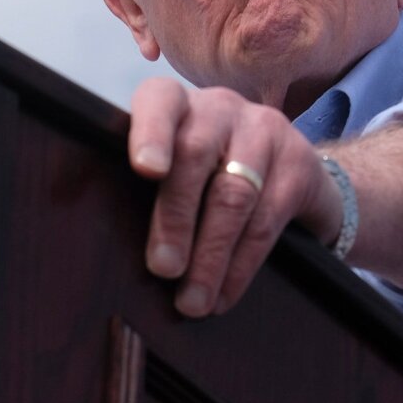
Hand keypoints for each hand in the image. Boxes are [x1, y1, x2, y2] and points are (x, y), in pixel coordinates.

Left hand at [128, 78, 341, 316]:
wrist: (292, 173)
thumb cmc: (205, 178)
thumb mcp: (172, 171)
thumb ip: (141, 190)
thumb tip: (103, 242)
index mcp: (177, 104)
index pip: (159, 101)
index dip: (151, 133)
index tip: (146, 170)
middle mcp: (220, 108)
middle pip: (195, 155)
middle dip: (176, 218)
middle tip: (163, 268)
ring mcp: (264, 130)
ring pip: (233, 194)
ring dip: (210, 255)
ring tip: (192, 300)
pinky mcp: (299, 164)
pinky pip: (266, 221)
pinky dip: (241, 266)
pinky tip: (223, 294)